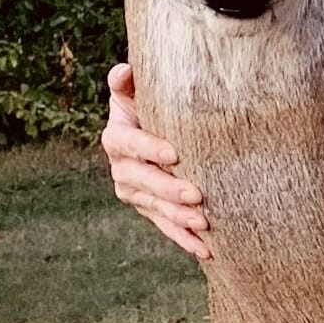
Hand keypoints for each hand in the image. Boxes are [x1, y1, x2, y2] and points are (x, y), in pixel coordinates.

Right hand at [101, 62, 211, 260]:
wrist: (154, 123)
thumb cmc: (151, 101)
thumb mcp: (139, 88)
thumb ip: (128, 81)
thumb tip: (124, 72)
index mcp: (117, 136)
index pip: (130, 143)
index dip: (149, 148)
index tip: (175, 153)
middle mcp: (121, 167)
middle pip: (141, 181)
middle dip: (168, 190)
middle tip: (197, 195)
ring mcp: (134, 192)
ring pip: (155, 208)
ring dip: (178, 219)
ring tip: (204, 224)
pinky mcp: (150, 209)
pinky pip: (166, 226)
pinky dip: (185, 240)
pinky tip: (206, 250)